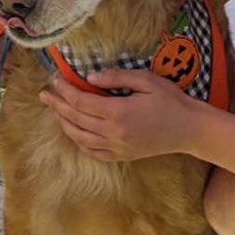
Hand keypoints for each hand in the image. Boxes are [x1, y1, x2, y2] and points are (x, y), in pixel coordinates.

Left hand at [40, 69, 199, 160]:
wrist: (189, 129)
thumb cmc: (171, 101)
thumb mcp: (146, 80)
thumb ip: (116, 78)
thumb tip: (90, 78)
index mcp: (118, 112)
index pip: (81, 101)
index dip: (65, 90)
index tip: (55, 80)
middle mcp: (113, 133)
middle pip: (76, 119)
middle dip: (57, 105)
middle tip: (44, 94)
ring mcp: (117, 147)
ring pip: (80, 137)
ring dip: (64, 123)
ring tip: (55, 111)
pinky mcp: (122, 156)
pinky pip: (93, 152)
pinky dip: (79, 142)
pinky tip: (74, 132)